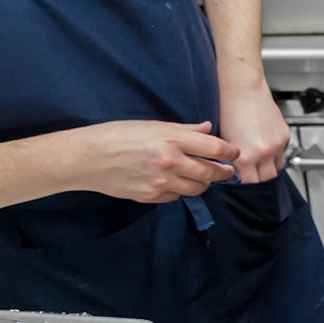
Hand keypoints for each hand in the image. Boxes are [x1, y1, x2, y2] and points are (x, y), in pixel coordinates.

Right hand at [68, 120, 239, 202]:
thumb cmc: (118, 135)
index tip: (234, 153)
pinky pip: (176, 197)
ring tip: (200, 176)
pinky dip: (180, 191)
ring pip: (197, 188)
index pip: (215, 148)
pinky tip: (174, 183)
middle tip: (226, 170)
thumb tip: (207, 129)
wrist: (89, 158)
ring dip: (202, 183)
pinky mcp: (151, 196)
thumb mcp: (153, 125)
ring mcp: (161, 182)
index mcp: (173, 139)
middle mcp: (171, 162)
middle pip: (211, 172)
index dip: (230, 152)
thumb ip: (184, 130)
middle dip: (223, 172)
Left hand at [216, 80, 290, 182]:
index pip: (251, 184)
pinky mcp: (284, 135)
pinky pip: (282, 151)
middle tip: (252, 173)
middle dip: (260, 178)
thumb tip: (234, 171)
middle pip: (267, 179)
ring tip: (260, 160)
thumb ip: (232, 160)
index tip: (243, 180)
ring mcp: (277, 144)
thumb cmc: (229, 110)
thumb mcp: (225, 141)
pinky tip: (264, 143)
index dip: (246, 183)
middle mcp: (264, 152)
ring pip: (278, 167)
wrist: (242, 90)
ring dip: (270, 167)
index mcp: (246, 157)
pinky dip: (275, 152)